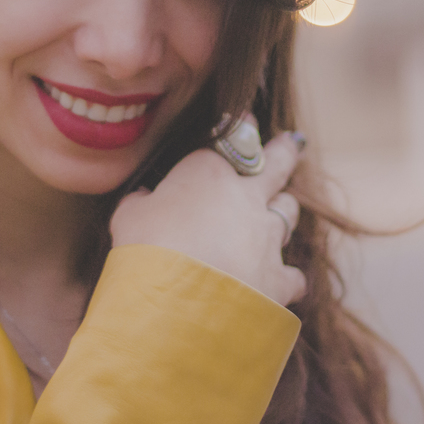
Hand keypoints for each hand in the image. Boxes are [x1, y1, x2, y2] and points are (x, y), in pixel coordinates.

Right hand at [109, 121, 306, 306]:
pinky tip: (284, 283)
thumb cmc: (147, 251)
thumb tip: (143, 198)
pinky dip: (288, 277)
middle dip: (285, 150)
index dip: (240, 127)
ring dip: (283, 210)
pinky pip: (293, 274)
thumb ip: (141, 203)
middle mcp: (246, 197)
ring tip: (281, 210)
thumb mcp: (129, 218)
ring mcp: (268, 236)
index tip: (246, 121)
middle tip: (293, 142)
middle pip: (277, 163)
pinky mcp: (279, 277)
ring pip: (288, 211)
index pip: (228, 139)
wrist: (179, 302)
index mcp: (208, 172)